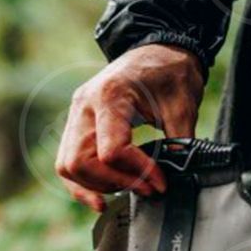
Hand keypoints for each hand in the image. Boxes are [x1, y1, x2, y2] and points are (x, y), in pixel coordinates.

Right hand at [55, 44, 204, 211]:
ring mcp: (76, 116)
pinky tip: (101, 199)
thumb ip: (180, 141)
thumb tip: (177, 175)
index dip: (138, 172)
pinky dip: (82, 185)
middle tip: (146, 188)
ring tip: (130, 188)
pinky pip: (67, 164)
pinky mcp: (76, 126)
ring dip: (98, 186)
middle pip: (81, 162)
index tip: (160, 181)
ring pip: (69, 167)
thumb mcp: (183, 104)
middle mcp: (84, 106)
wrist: (156, 51)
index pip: (111, 150)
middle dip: (115, 182)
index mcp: (110, 95)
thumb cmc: (169, 72)